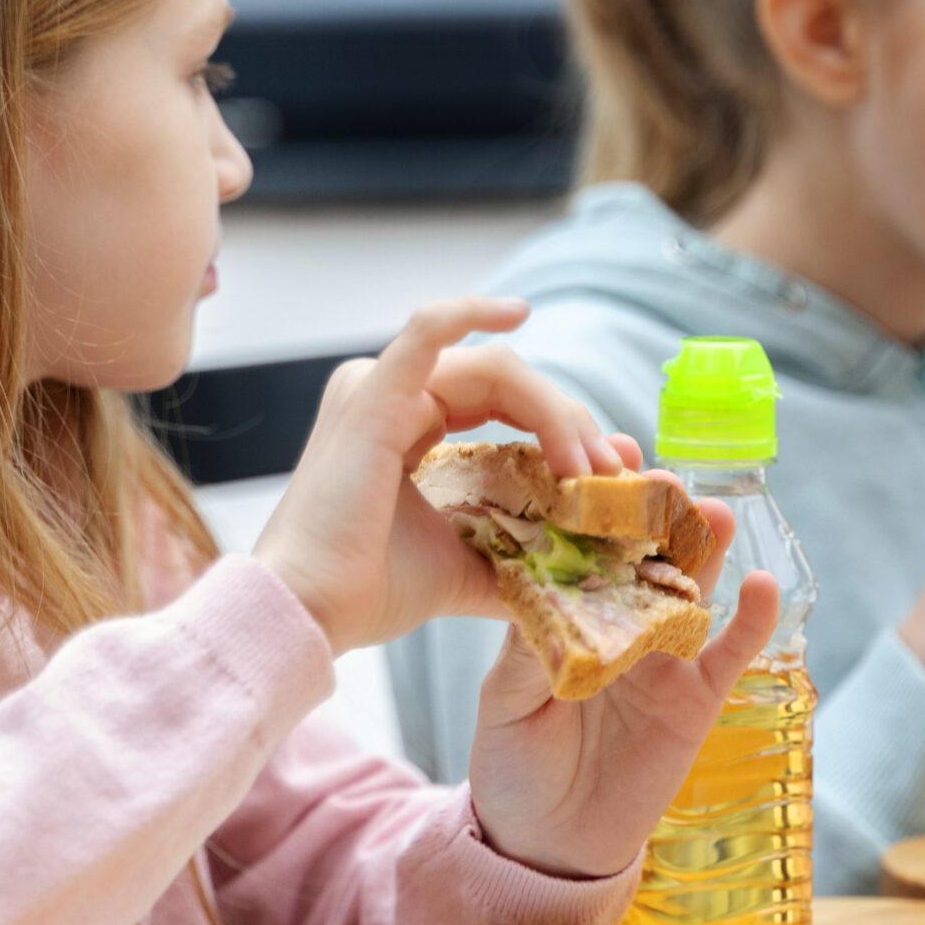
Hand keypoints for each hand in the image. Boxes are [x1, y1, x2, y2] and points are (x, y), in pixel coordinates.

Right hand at [252, 299, 626, 657]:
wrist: (311, 614)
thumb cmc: (369, 589)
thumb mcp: (468, 566)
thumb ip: (523, 552)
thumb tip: (593, 559)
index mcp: (403, 423)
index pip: (503, 403)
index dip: (563, 430)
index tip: (612, 475)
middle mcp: (388, 394)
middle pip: (507, 383)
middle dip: (568, 422)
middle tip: (611, 473)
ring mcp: (377, 388)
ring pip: (492, 370)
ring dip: (553, 409)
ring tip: (587, 463)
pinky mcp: (373, 396)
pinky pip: (427, 331)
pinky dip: (471, 313)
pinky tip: (518, 311)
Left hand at [467, 504, 779, 879]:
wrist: (546, 842)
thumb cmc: (513, 762)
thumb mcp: (505, 699)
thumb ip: (527, 647)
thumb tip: (542, 586)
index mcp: (565, 608)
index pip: (582, 541)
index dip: (591, 501)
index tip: (594, 454)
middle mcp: (618, 620)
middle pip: (643, 552)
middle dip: (652, 511)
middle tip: (656, 476)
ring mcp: (662, 655)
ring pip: (691, 588)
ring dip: (704, 549)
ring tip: (712, 512)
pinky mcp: (697, 697)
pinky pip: (730, 653)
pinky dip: (750, 622)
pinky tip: (763, 587)